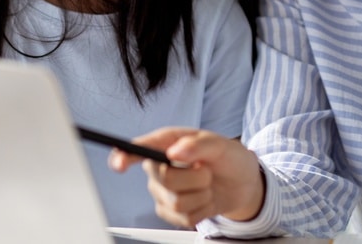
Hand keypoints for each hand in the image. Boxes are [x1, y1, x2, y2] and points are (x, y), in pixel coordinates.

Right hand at [108, 127, 263, 227]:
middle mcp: (159, 166)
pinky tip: (204, 199)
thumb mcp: (221, 144)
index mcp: (167, 143)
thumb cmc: (228, 157)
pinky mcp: (170, 211)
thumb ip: (198, 145)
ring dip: (201, 195)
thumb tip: (175, 152)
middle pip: (164, 178)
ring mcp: (162, 190)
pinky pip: (183, 218)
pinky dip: (202, 210)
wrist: (242, 183)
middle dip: (195, 178)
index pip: (139, 148)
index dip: (124, 155)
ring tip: (207, 185)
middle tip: (206, 170)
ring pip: (176, 201)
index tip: (119, 163)